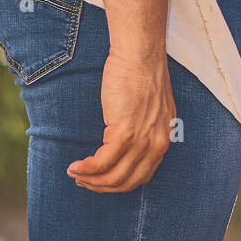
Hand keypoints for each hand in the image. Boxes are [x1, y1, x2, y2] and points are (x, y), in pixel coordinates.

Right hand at [67, 48, 175, 192]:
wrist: (140, 54)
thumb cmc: (141, 72)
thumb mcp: (152, 106)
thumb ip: (145, 127)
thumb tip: (124, 143)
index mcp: (164, 138)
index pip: (142, 175)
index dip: (118, 182)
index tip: (101, 180)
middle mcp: (157, 144)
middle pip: (128, 182)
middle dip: (103, 186)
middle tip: (84, 182)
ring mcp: (142, 140)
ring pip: (113, 176)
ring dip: (90, 180)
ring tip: (75, 174)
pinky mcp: (125, 132)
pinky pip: (102, 162)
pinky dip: (86, 169)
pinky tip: (75, 167)